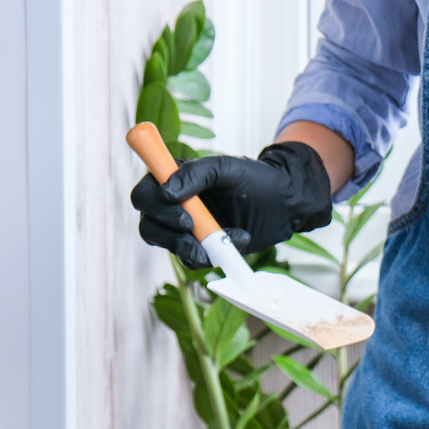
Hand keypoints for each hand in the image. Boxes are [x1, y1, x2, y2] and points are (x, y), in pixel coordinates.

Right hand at [131, 141, 331, 268]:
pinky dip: (212, 255)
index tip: (184, 216)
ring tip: (222, 242)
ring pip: (168, 247)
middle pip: (148, 226)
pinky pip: (192, 260)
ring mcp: (187, 230)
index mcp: (172, 180)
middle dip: (170, 234)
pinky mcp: (202, 248)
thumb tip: (167, 192)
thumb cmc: (255, 179)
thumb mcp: (226, 168)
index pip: (143, 195)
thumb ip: (195, 174)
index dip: (155, 208)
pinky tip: (238, 238)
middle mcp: (173, 206)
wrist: (284, 203)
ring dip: (190, 249)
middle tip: (195, 232)